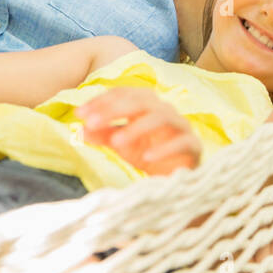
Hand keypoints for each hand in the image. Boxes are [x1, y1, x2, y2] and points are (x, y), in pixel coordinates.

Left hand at [76, 88, 201, 175]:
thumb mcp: (121, 144)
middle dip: (114, 110)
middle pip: (141, 101)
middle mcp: (164, 110)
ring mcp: (181, 126)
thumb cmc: (147, 154)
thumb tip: (80, 130)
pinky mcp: (193, 146)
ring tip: (116, 142)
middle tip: (91, 123)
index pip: (124, 93)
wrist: (174, 178)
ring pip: (161, 117)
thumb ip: (103, 135)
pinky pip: (182, 142)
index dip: (101, 101)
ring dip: (137, 128)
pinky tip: (146, 159)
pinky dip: (164, 149)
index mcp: (146, 105)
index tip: (79, 114)